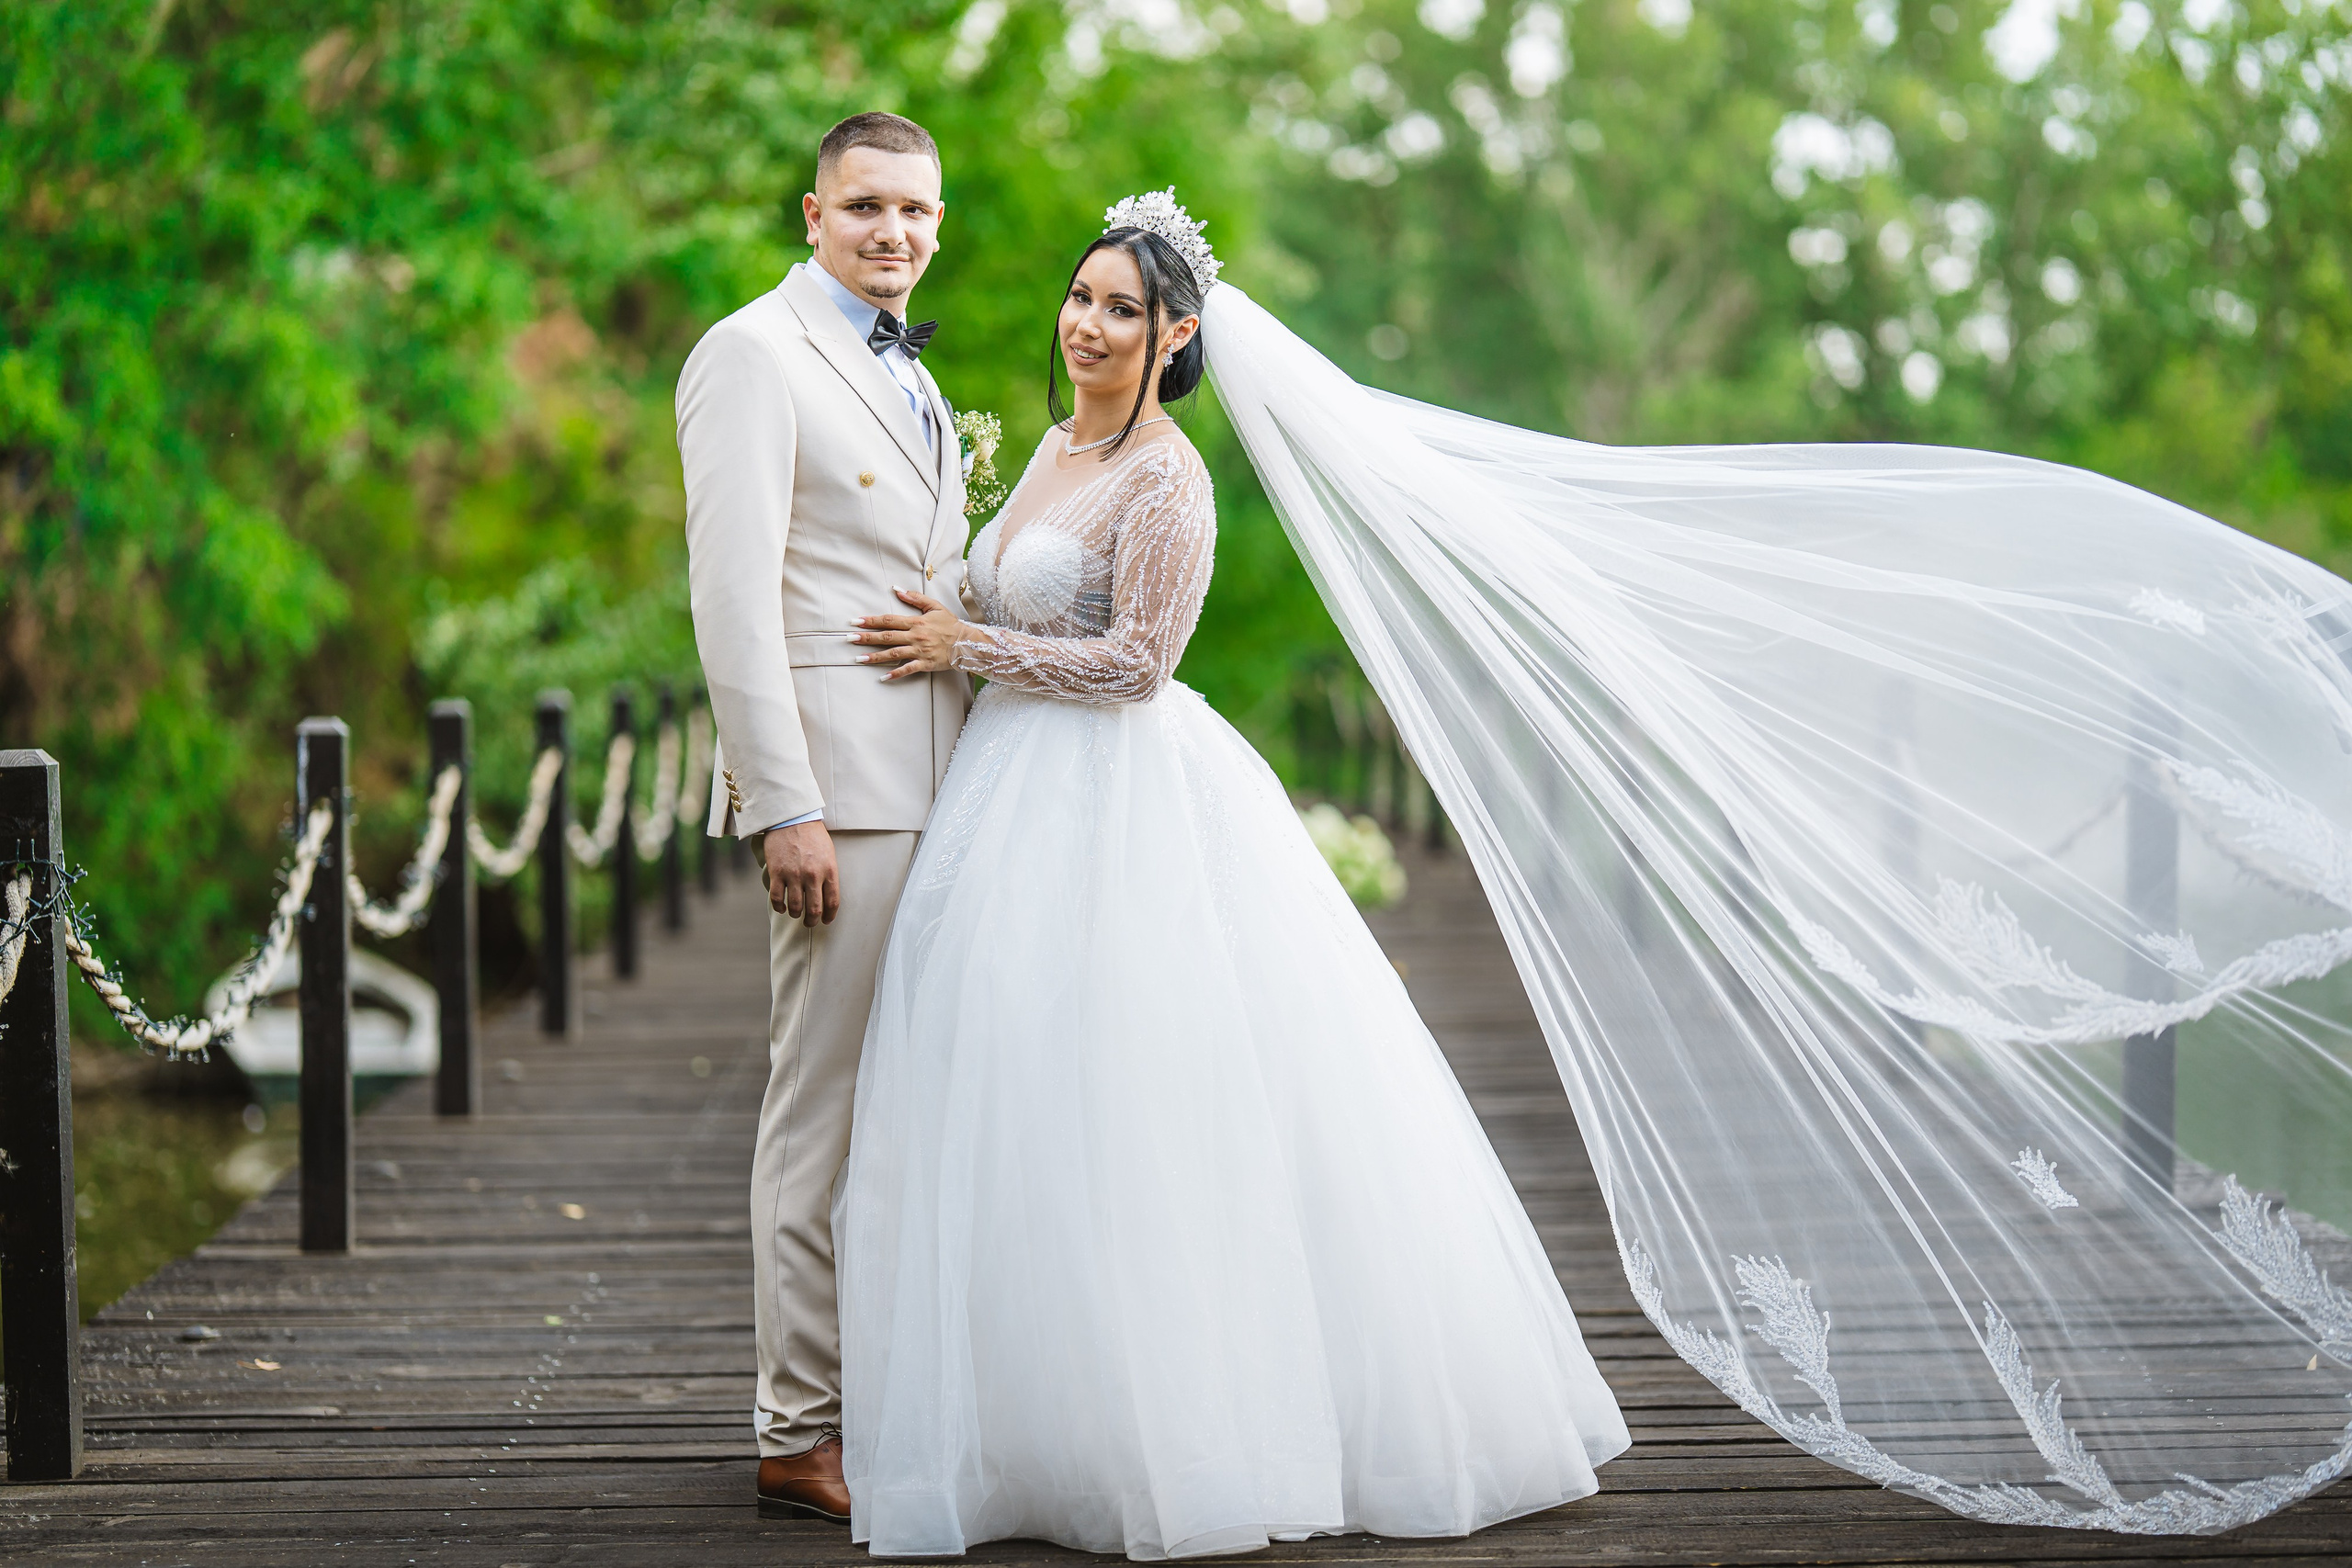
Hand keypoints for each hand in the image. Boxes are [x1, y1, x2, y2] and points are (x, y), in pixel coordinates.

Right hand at [761, 821, 838, 926]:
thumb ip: (828, 874)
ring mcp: (794, 875)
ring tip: (795, 914)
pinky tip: (781, 907)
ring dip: (795, 914)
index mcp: (829, 871)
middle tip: (809, 923)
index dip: (829, 916)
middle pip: (814, 909)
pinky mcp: (777, 872)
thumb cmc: (813, 835)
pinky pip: (777, 898)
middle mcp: (813, 875)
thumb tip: (826, 894)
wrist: (792, 818)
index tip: (827, 921)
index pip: (832, 902)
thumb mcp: (829, 853)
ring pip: (795, 907)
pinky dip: (779, 907)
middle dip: (812, 921)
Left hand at [849, 589, 965, 681]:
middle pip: (887, 636)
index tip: (856, 621)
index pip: (889, 620)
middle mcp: (915, 636)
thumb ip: (915, 598)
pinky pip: (908, 669)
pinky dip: (895, 673)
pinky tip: (883, 677)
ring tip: (858, 659)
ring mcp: (920, 651)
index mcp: (916, 622)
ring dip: (874, 656)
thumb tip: (896, 589)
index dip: (871, 621)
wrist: (967, 643)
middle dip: (866, 638)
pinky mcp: (925, 663)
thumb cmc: (950, 625)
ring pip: (893, 654)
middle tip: (849, 639)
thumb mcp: (934, 606)